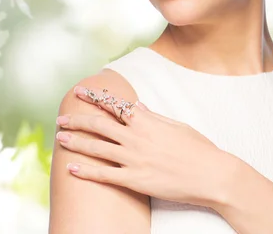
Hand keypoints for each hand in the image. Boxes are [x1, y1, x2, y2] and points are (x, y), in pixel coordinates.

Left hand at [55, 85, 235, 207]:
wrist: (212, 175)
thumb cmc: (198, 149)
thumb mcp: (176, 126)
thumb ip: (153, 116)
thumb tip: (137, 106)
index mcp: (147, 121)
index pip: (114, 105)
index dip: (94, 97)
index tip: (80, 92)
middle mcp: (136, 137)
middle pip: (99, 125)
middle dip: (77, 120)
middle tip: (61, 119)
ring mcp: (134, 159)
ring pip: (97, 148)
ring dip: (76, 142)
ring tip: (59, 139)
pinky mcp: (135, 179)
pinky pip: (105, 175)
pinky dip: (86, 172)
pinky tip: (71, 169)